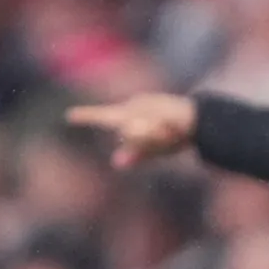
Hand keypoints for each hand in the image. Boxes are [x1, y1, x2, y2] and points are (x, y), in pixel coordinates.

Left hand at [65, 94, 198, 167]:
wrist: (199, 122)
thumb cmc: (175, 135)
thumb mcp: (153, 148)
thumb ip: (136, 153)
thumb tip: (116, 163)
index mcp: (129, 117)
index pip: (103, 117)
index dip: (86, 116)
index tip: (69, 116)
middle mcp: (134, 108)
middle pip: (127, 132)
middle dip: (140, 137)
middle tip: (157, 134)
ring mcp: (146, 105)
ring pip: (137, 132)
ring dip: (152, 135)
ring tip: (166, 130)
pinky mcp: (159, 107)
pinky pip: (154, 129)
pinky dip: (162, 132)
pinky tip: (170, 127)